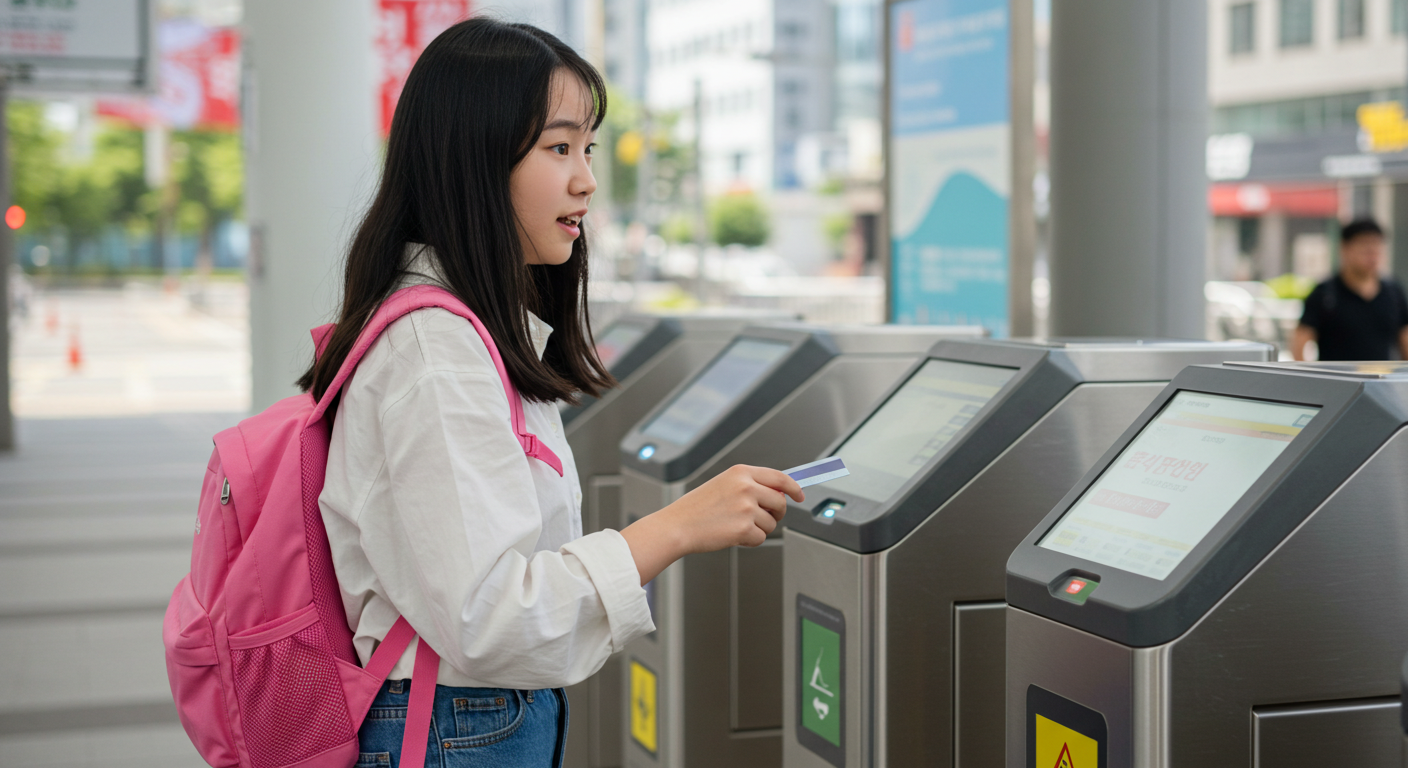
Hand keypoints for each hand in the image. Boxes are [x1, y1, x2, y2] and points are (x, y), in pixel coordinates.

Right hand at [620, 465, 804, 583]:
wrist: (677, 526)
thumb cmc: (696, 509)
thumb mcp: (723, 485)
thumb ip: (750, 485)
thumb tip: (778, 493)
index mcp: (740, 473)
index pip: (779, 476)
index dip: (793, 487)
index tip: (799, 495)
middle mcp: (746, 486)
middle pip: (780, 502)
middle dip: (776, 514)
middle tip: (761, 519)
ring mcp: (746, 507)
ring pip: (771, 523)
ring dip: (758, 529)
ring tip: (735, 526)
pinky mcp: (744, 528)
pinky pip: (761, 538)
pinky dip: (750, 541)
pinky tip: (732, 536)